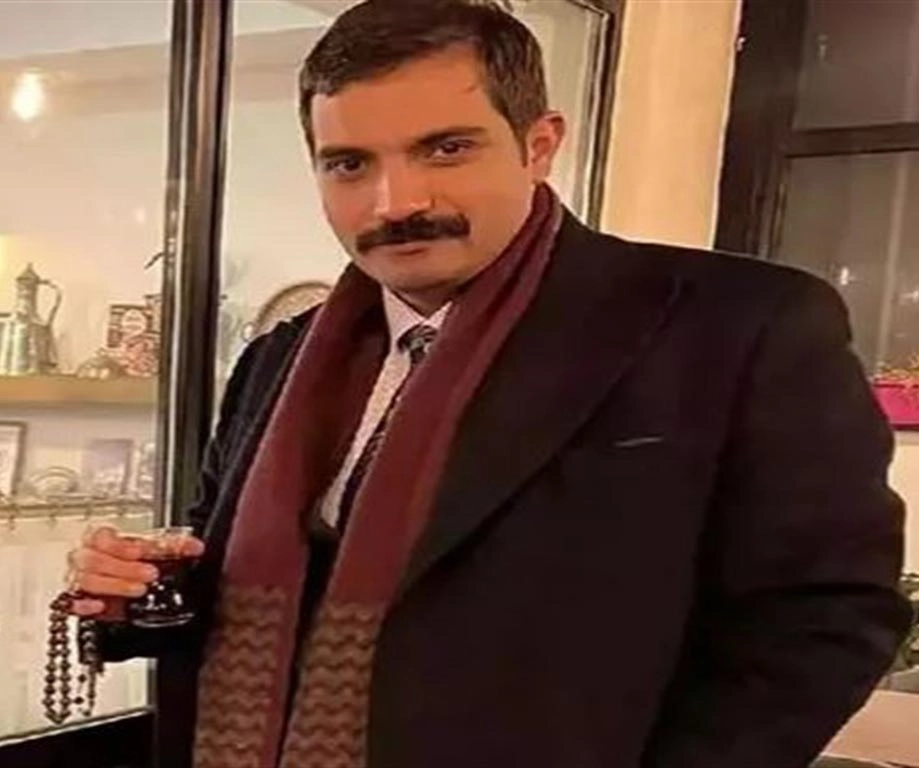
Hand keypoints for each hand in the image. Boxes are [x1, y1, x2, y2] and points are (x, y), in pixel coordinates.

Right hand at [65, 525, 205, 617]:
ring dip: (115, 585)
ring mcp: (78, 579)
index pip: (104, 538)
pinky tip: (100, 606)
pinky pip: (71, 603)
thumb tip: (196, 546)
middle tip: (149, 574)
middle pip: (93, 559)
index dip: (122, 545)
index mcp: (100, 538)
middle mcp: (85, 557)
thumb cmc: (132, 563)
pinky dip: (85, 604)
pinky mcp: (76, 602)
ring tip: (138, 589)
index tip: (141, 552)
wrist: (122, 587)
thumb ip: (172, 547)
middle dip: (124, 567)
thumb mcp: (152, 553)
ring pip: (86, 580)